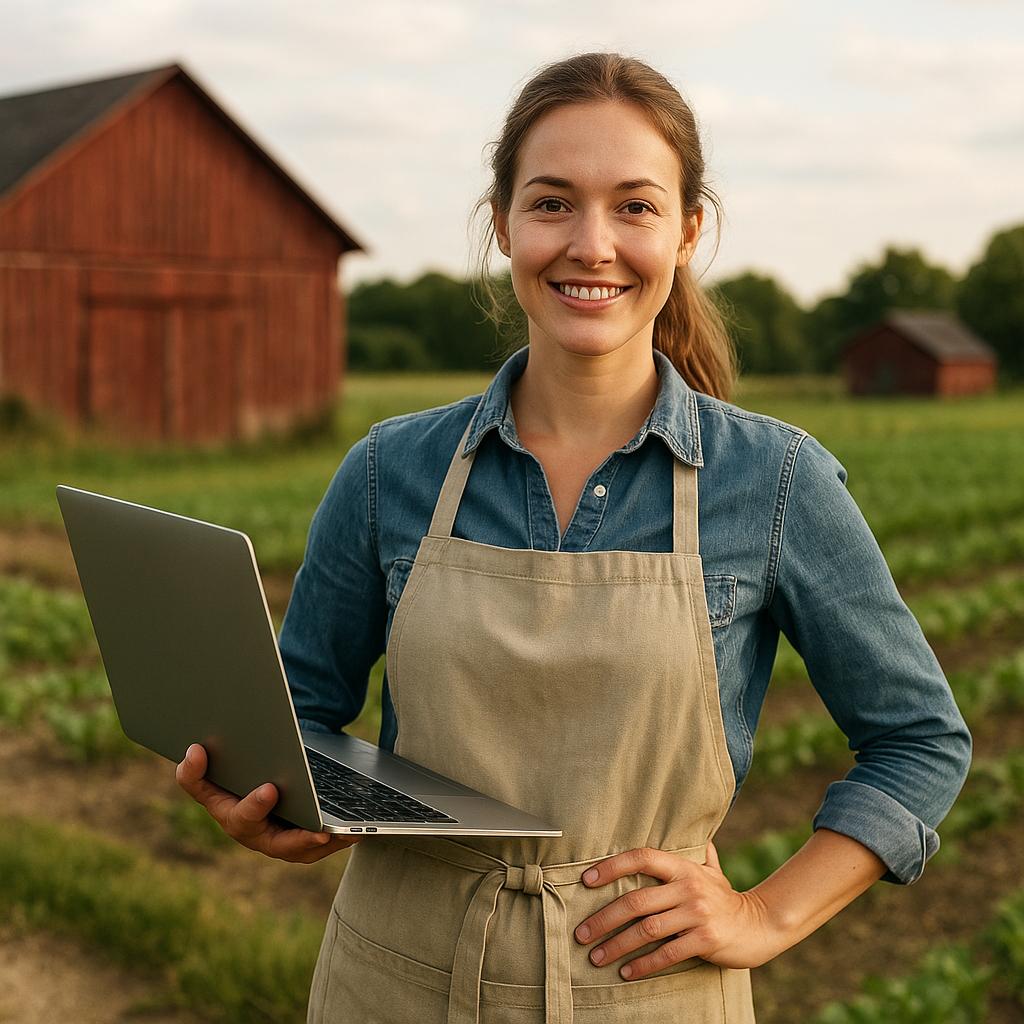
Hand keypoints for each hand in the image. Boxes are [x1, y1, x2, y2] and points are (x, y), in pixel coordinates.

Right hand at [175, 743, 360, 862]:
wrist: (255, 786)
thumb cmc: (233, 778)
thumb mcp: (211, 772)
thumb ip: (195, 769)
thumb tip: (193, 751)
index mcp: (230, 815)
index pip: (237, 815)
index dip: (253, 805)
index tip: (270, 789)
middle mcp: (254, 835)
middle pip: (275, 841)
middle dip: (294, 834)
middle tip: (318, 827)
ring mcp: (277, 843)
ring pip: (299, 850)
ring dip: (317, 842)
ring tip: (337, 832)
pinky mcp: (299, 847)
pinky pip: (318, 848)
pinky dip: (336, 840)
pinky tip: (353, 831)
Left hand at [574, 842, 772, 979]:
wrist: (761, 925)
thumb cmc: (726, 898)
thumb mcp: (711, 871)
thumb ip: (696, 853)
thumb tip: (690, 834)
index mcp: (683, 867)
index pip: (641, 857)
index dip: (612, 866)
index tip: (586, 879)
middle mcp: (688, 887)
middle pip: (635, 901)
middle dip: (603, 918)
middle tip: (581, 933)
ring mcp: (697, 914)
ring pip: (646, 930)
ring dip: (617, 945)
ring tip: (596, 957)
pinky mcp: (705, 940)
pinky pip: (667, 954)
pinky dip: (643, 965)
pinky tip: (626, 972)